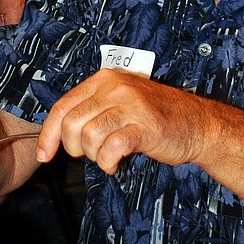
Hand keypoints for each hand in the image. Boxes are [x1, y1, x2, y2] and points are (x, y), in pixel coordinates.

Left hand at [37, 69, 218, 174]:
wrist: (198, 123)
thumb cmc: (155, 116)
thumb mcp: (119, 102)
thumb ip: (91, 110)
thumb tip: (57, 133)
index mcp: (103, 79)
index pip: (62, 106)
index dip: (48, 135)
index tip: (44, 154)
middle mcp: (115, 88)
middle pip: (71, 123)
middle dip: (73, 148)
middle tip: (89, 154)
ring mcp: (130, 105)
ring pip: (89, 136)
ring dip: (94, 156)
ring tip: (108, 156)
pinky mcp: (145, 126)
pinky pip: (111, 148)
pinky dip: (108, 162)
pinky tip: (116, 163)